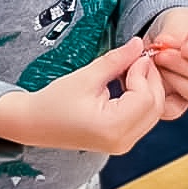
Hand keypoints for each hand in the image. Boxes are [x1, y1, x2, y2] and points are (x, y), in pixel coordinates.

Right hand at [0, 38, 164, 152]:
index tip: (136, 54)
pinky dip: (141, 100)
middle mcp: (121, 141)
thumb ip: (115, 61)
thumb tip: (137, 44)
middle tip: (138, 59)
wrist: (33, 124)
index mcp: (111, 127)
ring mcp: (122, 144)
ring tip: (130, 71)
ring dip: (148, 89)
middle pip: (155, 106)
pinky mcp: (121, 141)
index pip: (145, 97)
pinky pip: (143, 118)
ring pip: (153, 113)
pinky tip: (128, 86)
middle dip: (151, 80)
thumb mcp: (84, 77)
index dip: (144, 72)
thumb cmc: (51, 104)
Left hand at [144, 9, 187, 118]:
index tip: (186, 48)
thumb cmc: (178, 26)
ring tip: (155, 63)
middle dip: (182, 66)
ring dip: (172, 79)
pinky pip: (176, 108)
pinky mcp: (186, 101)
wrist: (165, 40)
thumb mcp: (177, 21)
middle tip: (161, 55)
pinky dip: (161, 99)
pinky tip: (150, 82)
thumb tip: (164, 43)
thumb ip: (174, 34)